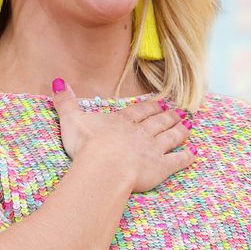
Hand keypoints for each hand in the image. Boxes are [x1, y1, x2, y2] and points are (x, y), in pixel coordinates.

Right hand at [49, 77, 196, 192]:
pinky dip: (186, 156)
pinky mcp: (160, 167)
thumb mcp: (71, 119)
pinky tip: (193, 152)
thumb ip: (65, 101)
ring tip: (188, 126)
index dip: (150, 107)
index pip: (139, 111)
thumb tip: (57, 82)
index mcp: (122, 122)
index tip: (160, 103)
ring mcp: (153, 149)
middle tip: (179, 111)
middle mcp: (140, 133)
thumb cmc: (86, 145)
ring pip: (170, 137)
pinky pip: (177, 161)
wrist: (104, 165)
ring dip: (179, 131)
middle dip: (169, 116)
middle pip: (158, 122)